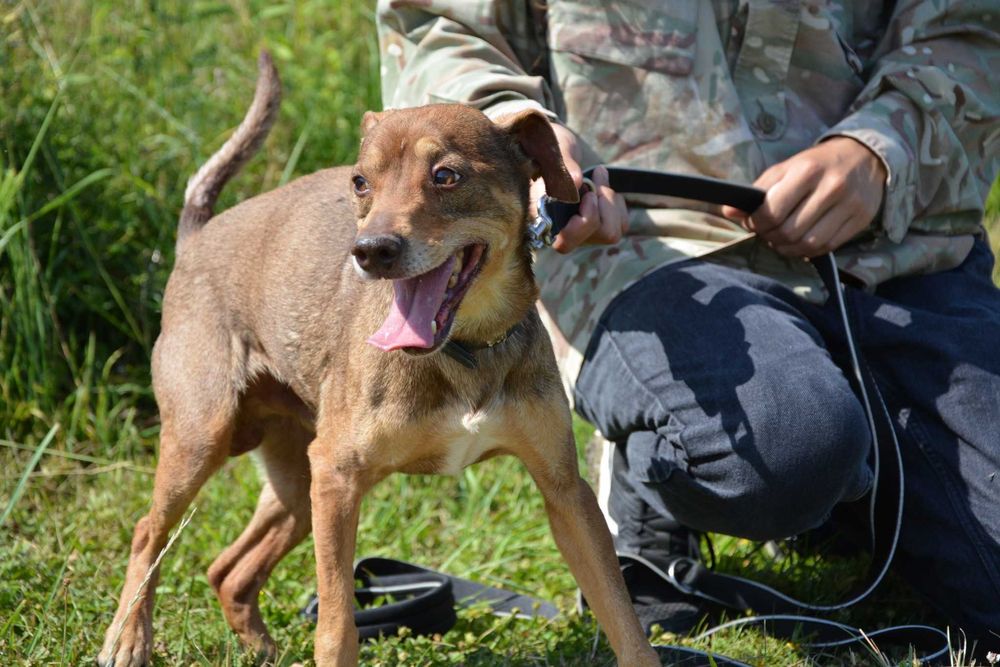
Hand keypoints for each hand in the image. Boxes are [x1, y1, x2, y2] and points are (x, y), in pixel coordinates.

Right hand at [530, 123, 627, 252]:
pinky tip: (602, 189)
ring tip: (597, 179)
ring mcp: (581, 235)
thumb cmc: (547, 149)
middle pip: (603, 234)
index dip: (584, 222)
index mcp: (543, 219)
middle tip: (594, 179)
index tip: (588, 193)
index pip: (565, 243)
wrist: (550, 150)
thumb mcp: (552, 151)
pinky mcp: (598, 230)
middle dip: (606, 203)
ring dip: (611, 201)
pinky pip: (621, 224)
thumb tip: (576, 182)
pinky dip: (617, 203)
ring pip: (613, 232)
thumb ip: (562, 166)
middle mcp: (561, 233)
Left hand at [721, 137, 886, 257]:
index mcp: (807, 170)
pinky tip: (800, 243)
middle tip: (767, 233)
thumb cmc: (817, 164)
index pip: (773, 211)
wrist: (864, 156)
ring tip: (781, 240)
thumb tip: (729, 213)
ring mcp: (849, 205)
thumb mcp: (786, 168)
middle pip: (789, 231)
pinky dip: (808, 251)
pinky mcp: (861, 219)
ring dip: (787, 249)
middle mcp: (831, 187)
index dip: (757, 224)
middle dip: (770, 237)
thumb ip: (758, 190)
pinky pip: (827, 247)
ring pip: (808, 244)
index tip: (753, 223)